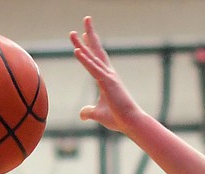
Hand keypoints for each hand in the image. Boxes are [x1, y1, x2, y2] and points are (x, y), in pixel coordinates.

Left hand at [70, 17, 145, 133]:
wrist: (131, 123)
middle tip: (85, 20)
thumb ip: (89, 112)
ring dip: (82, 44)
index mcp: (107, 79)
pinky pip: (93, 69)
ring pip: (93, 57)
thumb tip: (82, 115)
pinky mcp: (108, 83)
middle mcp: (109, 74)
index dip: (89, 46)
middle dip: (89, 36)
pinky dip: (85, 60)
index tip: (83, 35)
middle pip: (96, 51)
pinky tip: (76, 50)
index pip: (96, 59)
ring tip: (73, 32)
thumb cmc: (118, 118)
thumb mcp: (99, 114)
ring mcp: (109, 77)